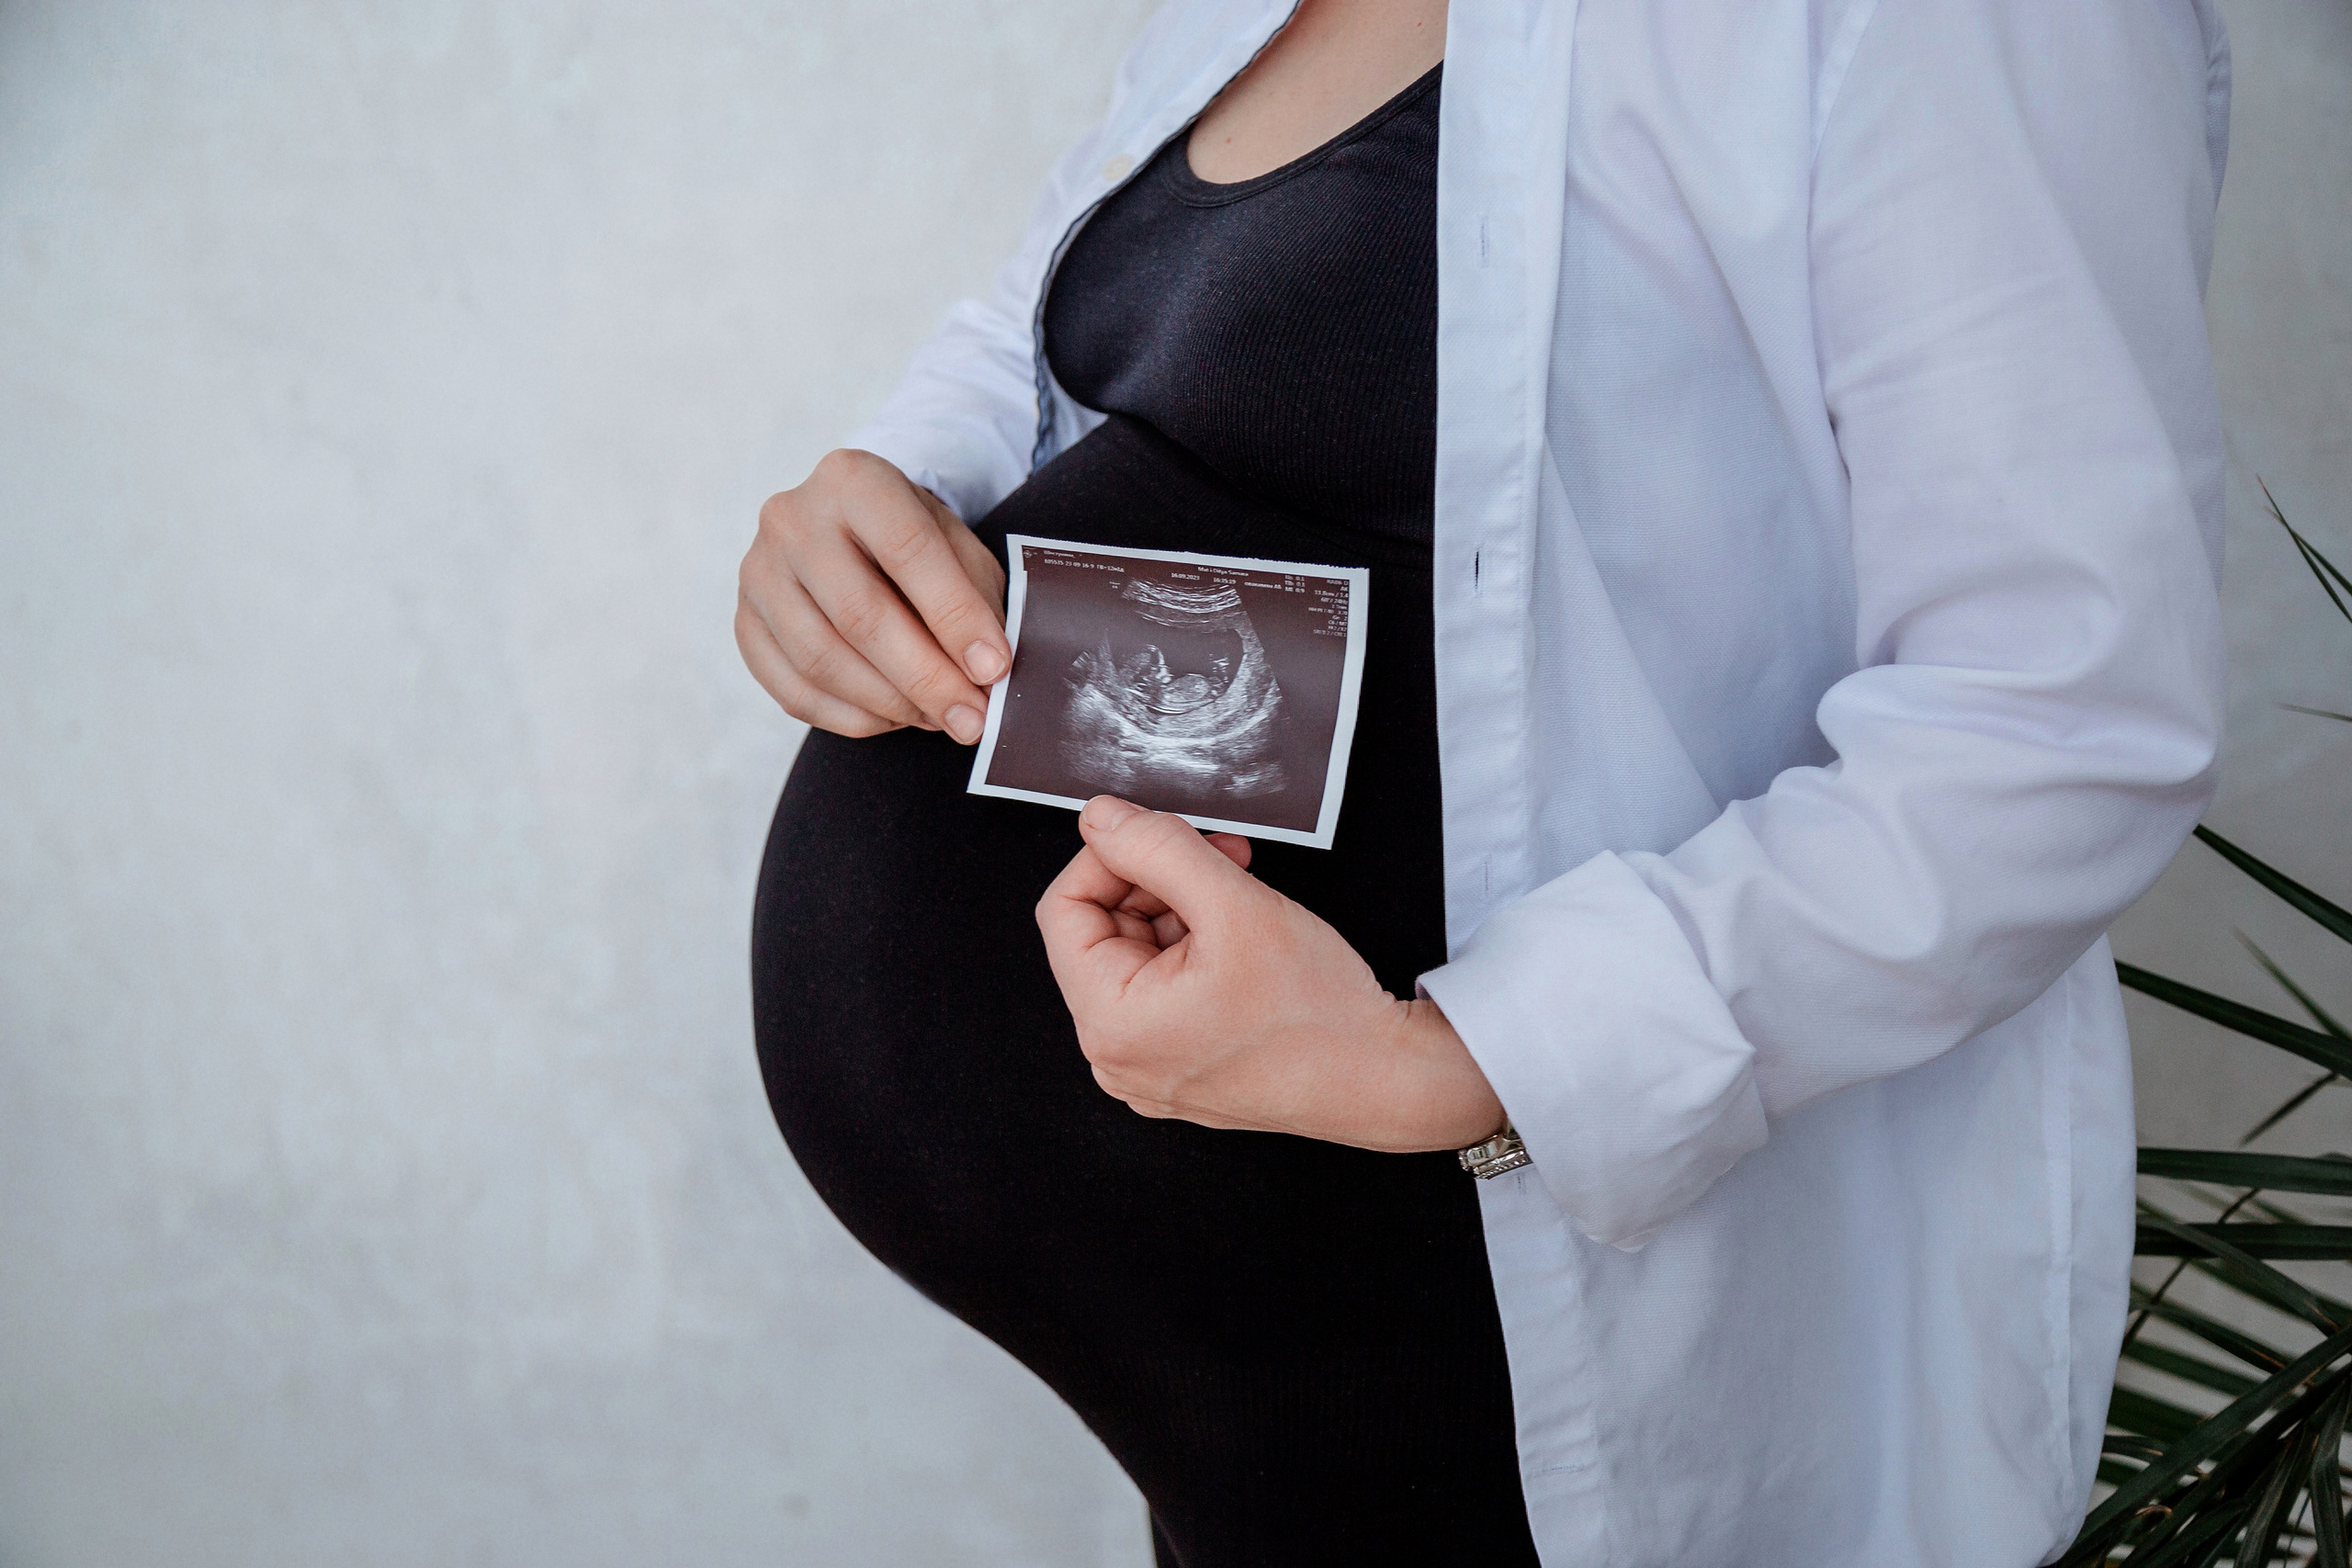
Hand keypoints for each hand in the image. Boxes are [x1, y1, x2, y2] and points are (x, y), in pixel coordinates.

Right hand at [736, 449, 1009, 742]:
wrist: (849, 529)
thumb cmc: (912, 540)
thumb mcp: (956, 545)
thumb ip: (974, 598)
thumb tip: (986, 675)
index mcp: (854, 480)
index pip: (908, 550)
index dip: (955, 616)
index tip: (994, 668)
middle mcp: (792, 520)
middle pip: (859, 615)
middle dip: (926, 678)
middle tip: (972, 719)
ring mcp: (758, 573)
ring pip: (821, 660)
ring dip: (891, 705)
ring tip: (940, 719)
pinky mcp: (745, 624)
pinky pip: (793, 691)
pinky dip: (851, 718)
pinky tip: (894, 718)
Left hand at [1035, 796, 1505, 1153]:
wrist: (1384, 1079)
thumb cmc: (1317, 1011)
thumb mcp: (1232, 903)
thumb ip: (1157, 848)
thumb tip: (1099, 817)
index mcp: (1110, 1024)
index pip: (1063, 910)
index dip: (1110, 857)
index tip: (1160, 834)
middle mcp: (1116, 1058)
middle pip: (1102, 934)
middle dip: (1157, 882)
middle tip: (1222, 857)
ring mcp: (1148, 1070)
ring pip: (1138, 958)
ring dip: (1183, 911)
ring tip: (1243, 899)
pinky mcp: (1181, 1070)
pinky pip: (1163, 993)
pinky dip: (1196, 952)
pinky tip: (1244, 940)